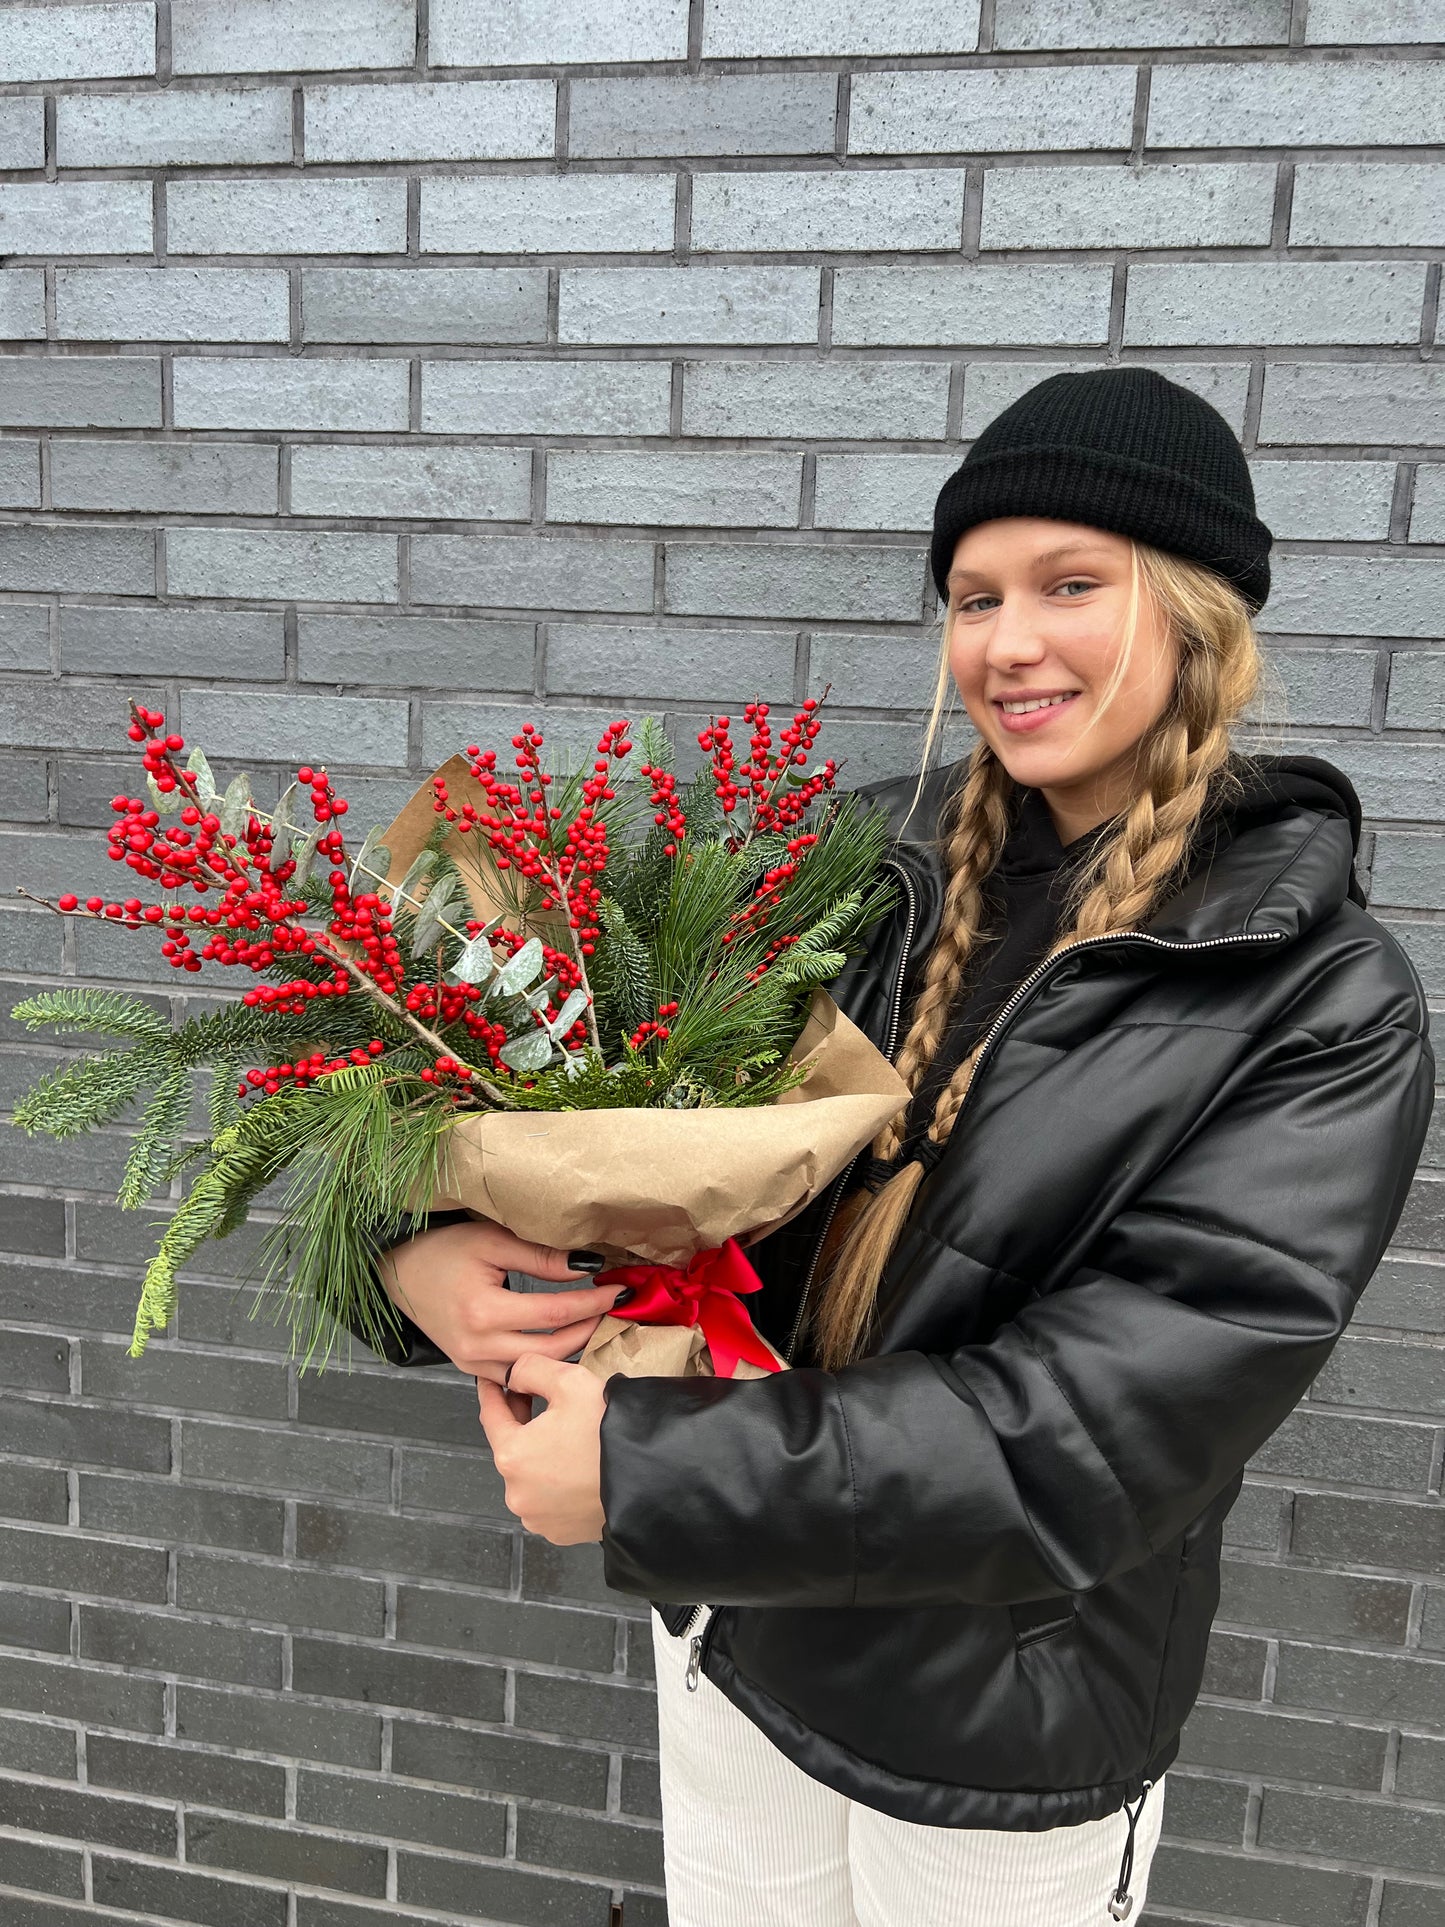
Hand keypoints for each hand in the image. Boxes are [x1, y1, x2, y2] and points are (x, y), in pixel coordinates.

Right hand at [378, 1218, 629, 1385]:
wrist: (400, 1273)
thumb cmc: (444, 1250)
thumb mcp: (492, 1241)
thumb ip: (541, 1257)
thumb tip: (588, 1265)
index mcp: (483, 1311)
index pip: (555, 1314)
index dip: (593, 1302)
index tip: (620, 1289)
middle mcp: (478, 1346)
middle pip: (554, 1349)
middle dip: (590, 1328)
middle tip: (615, 1308)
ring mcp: (473, 1364)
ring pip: (539, 1368)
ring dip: (573, 1348)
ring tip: (596, 1322)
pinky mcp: (471, 1370)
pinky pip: (517, 1374)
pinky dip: (545, 1362)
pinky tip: (567, 1342)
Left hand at [478, 1354, 607, 1543]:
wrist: (654, 1479)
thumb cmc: (611, 1432)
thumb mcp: (571, 1381)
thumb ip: (531, 1369)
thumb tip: (514, 1375)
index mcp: (512, 1455)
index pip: (490, 1414)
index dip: (492, 1392)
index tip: (492, 1381)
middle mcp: (517, 1493)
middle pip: (513, 1446)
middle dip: (524, 1423)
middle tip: (543, 1400)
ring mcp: (538, 1517)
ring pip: (531, 1475)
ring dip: (542, 1456)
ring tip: (571, 1438)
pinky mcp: (560, 1532)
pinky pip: (550, 1500)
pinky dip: (558, 1483)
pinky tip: (580, 1467)